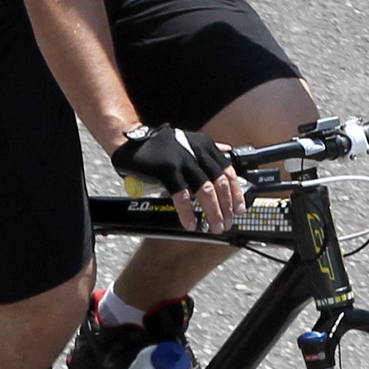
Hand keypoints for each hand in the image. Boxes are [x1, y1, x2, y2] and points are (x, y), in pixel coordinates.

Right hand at [110, 123, 244, 235]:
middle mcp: (197, 152)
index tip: (239, 209)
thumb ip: (208, 149)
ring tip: (214, 226)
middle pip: (219, 184)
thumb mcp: (188, 142)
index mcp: (205, 146)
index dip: (236, 193)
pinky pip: (181, 196)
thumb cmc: (158, 146)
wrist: (130, 143)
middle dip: (226, 207)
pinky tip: (190, 223)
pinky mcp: (167, 171)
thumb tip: (227, 152)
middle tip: (227, 222)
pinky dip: (187, 212)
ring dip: (213, 212)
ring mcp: (183, 161)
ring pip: (205, 191)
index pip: (228, 172)